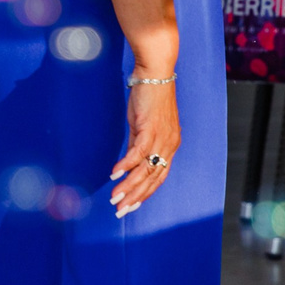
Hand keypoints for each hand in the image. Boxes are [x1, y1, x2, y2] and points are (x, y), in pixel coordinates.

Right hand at [109, 80, 181, 214]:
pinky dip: (125, 165)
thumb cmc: (149, 96)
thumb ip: (138, 144)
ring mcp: (161, 139)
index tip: (131, 205)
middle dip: (136, 197)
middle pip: (153, 179)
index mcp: (170, 146)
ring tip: (114, 199)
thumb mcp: (143, 125)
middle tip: (121, 211)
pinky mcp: (150, 129)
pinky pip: (137, 153)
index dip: (146, 193)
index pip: (159, 177)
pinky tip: (114, 175)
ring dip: (128, 186)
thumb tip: (128, 162)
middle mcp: (169, 146)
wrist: (155, 74)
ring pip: (145, 170)